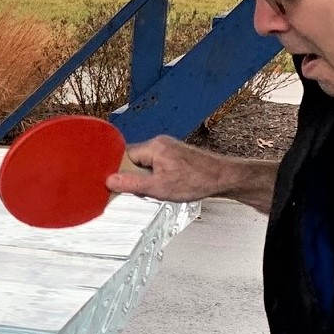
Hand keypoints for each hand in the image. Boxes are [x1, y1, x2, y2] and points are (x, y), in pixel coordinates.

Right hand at [107, 135, 236, 201]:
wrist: (224, 177)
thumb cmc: (197, 181)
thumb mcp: (159, 188)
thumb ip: (132, 184)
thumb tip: (110, 181)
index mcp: (153, 147)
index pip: (124, 156)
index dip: (120, 172)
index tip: (118, 185)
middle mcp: (159, 143)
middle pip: (133, 160)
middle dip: (135, 177)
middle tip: (146, 190)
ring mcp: (168, 147)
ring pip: (145, 163)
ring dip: (147, 178)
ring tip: (162, 188)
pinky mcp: (175, 154)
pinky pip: (156, 164)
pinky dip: (157, 176)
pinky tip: (168, 185)